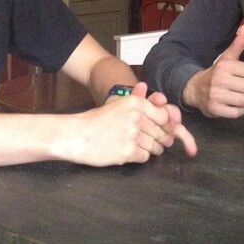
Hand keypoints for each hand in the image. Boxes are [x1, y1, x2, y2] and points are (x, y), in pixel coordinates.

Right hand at [73, 83, 195, 165]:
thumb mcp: (117, 103)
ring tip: (142, 147)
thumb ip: (135, 96)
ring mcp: (133, 134)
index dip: (165, 125)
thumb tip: (145, 86)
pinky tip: (130, 152)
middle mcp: (136, 116)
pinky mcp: (128, 151)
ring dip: (152, 149)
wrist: (78, 135)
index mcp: (135, 102)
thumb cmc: (97, 120)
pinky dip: (140, 156)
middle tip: (157, 142)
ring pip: (154, 146)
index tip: (161, 129)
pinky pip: (145, 157)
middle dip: (160, 139)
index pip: (164, 116)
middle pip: (160, 132)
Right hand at [183, 23, 243, 118]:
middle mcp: (219, 79)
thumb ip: (238, 43)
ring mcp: (216, 95)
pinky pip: (238, 112)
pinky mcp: (215, 109)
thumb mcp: (226, 58)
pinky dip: (238, 110)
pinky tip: (232, 104)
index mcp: (224, 65)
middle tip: (243, 87)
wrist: (195, 89)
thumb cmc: (216, 73)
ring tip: (238, 96)